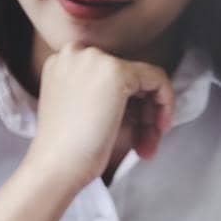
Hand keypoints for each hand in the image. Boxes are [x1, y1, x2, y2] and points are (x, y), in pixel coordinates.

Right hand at [22, 44, 173, 194]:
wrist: (55, 167)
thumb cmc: (66, 152)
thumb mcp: (81, 113)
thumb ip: (104, 96)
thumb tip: (144, 98)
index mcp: (61, 63)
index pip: (107, 76)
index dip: (124, 105)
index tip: (132, 131)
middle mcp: (76, 53)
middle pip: (126, 77)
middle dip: (140, 113)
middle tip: (144, 143)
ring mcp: (96, 60)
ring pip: (143, 79)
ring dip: (150, 115)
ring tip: (148, 147)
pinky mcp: (117, 72)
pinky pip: (156, 79)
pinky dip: (165, 103)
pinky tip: (159, 130)